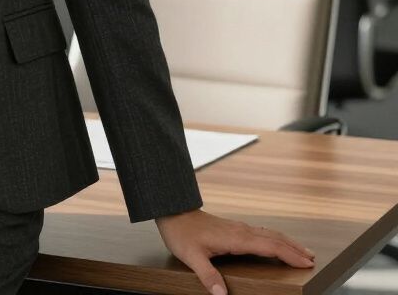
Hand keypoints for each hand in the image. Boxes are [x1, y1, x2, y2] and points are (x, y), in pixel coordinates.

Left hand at [155, 208, 315, 294]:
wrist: (173, 211)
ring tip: (303, 251)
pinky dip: (275, 238)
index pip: (269, 246)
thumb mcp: (191, 257)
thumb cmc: (182, 233)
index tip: (306, 262)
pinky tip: (276, 243)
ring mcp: (238, 227)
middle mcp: (241, 231)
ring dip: (287, 242)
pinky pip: (261, 233)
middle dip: (294, 248)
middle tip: (313, 259)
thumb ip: (207, 275)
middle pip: (274, 238)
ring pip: (268, 233)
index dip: (289, 254)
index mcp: (236, 238)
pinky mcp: (234, 228)